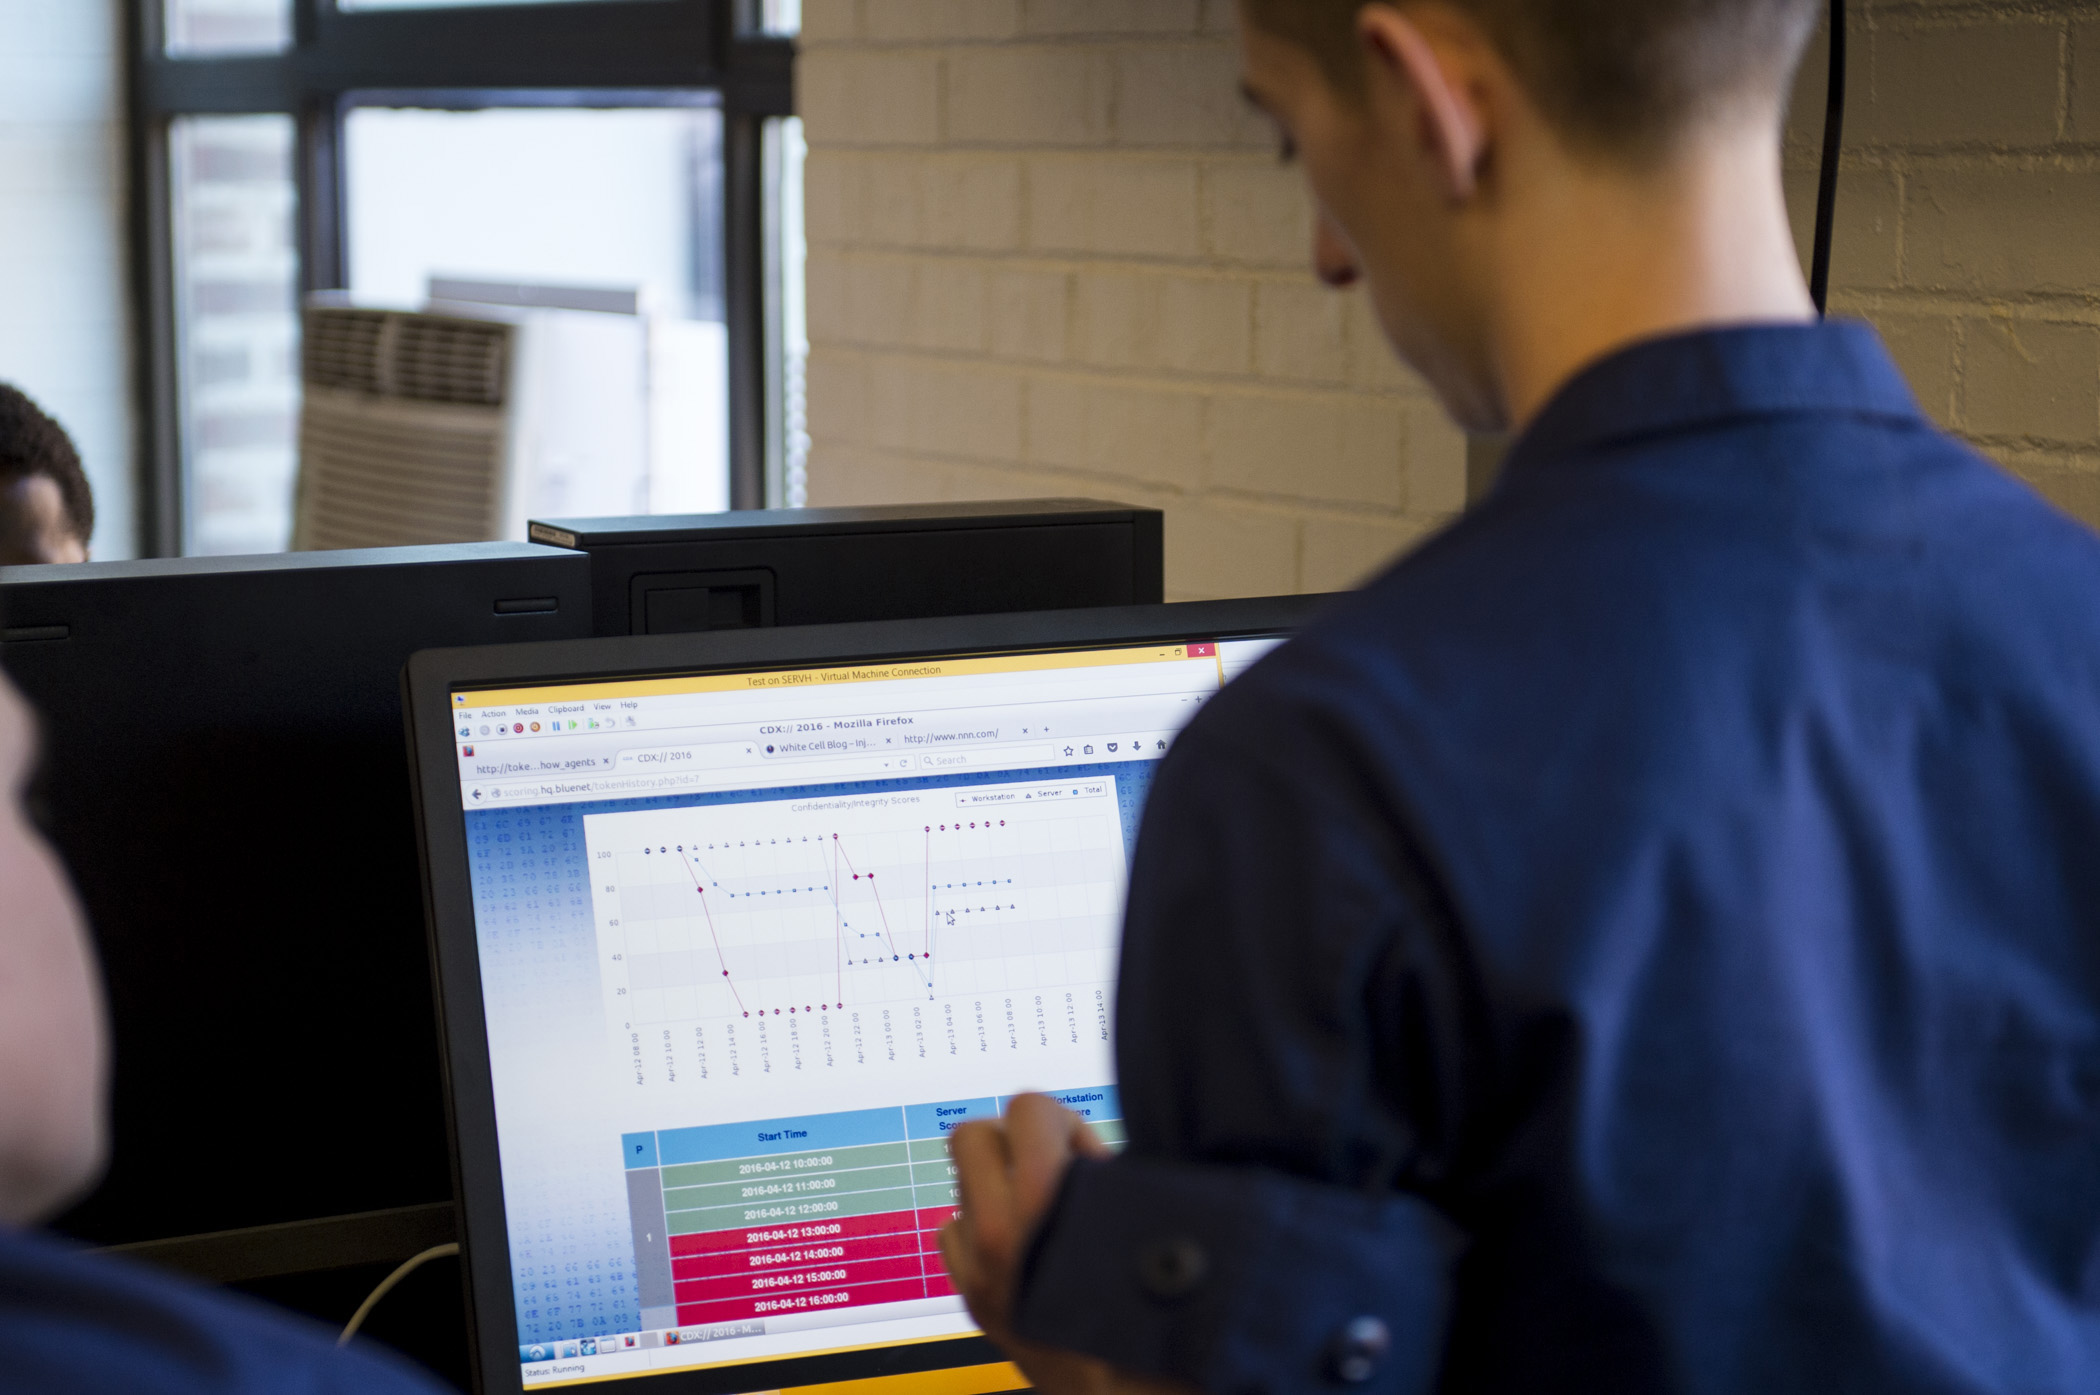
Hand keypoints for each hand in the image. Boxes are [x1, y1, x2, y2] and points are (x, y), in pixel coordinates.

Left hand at [940, 1095, 1195, 1394]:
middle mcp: (998, 1238)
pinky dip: (983, 1230)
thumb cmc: (1153, 1333)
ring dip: (999, 1187)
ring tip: (1048, 1214)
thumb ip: (1114, 1178)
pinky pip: (955, 1235)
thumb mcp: (1150, 1231)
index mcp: (1045, 1208)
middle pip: (971, 1137)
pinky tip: (1029, 1249)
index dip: (1064, 1121)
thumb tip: (1091, 1148)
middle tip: (1051, 1166)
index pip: (1028, 1111)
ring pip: (960, 1188)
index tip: (1083, 1150)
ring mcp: (979, 1274)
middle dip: (1012, 1141)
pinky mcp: (974, 1303)